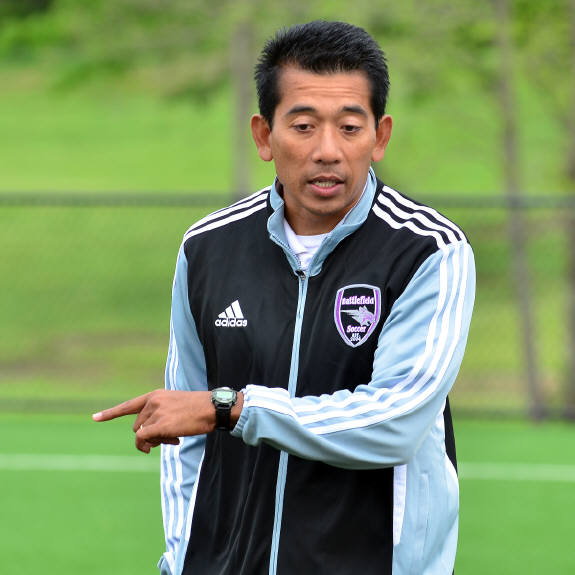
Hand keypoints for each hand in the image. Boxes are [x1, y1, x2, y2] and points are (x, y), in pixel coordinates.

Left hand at [92, 389, 216, 452]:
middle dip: (150, 435)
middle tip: (170, 436)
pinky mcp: (160, 424)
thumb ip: (158, 417)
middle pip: (137, 426)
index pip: (128, 406)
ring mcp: (155, 412)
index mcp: (155, 395)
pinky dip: (153, 444)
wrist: (212, 408)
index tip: (94, 418)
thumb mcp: (174, 407)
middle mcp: (152, 402)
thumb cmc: (197, 409)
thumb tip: (146, 439)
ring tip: (175, 436)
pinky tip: (174, 440)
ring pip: (141, 434)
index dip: (110, 413)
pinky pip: (145, 439)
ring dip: (155, 441)